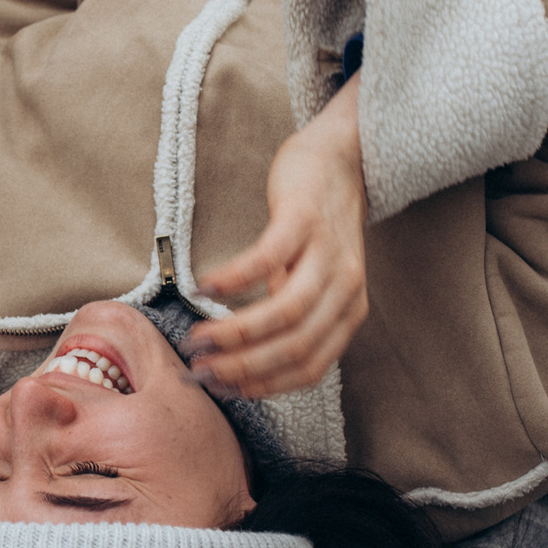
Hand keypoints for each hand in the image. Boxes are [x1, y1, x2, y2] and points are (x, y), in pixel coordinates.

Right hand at [186, 81, 368, 398]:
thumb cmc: (316, 225)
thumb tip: (243, 358)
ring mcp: (328, 252)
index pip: (309, 368)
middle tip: (200, 371)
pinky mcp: (304, 217)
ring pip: (285, 311)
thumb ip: (294, 317)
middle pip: (296, 346)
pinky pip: (267, 258)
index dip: (263, 387)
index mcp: (348, 311)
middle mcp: (346, 287)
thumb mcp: (316, 280)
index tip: (222, 390)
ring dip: (237, 332)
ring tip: (198, 338)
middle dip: (243, 367)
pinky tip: (204, 287)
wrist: (341, 156)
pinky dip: (233, 279)